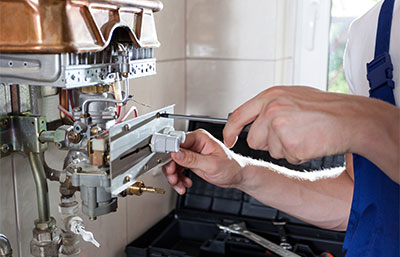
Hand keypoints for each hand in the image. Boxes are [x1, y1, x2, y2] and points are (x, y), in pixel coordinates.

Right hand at [162, 129, 243, 194]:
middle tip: (173, 177)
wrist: (237, 176)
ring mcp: (191, 153)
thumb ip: (192, 159)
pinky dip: (178, 179)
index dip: (170, 152)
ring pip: (173, 163)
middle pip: (172, 153)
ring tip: (180, 184)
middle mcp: (194, 144)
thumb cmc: (231, 166)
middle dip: (171, 168)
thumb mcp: (211, 164)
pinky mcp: (190, 162)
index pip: (178, 141)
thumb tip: (176, 153)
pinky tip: (184, 184)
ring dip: (174, 176)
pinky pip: (177, 170)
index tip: (168, 163)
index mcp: (200, 138)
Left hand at [223, 86, 368, 163]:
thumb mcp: (293, 97)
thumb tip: (254, 119)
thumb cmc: (326, 108)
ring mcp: (279, 126)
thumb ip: (271, 106)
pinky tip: (311, 142)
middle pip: (254, 140)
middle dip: (270, 143)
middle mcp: (271, 109)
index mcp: (271, 95)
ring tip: (305, 135)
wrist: (351, 118)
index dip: (231, 131)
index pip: (238, 115)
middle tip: (293, 133)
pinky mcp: (290, 143)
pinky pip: (288, 158)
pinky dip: (300, 155)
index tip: (229, 140)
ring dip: (287, 149)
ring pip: (271, 151)